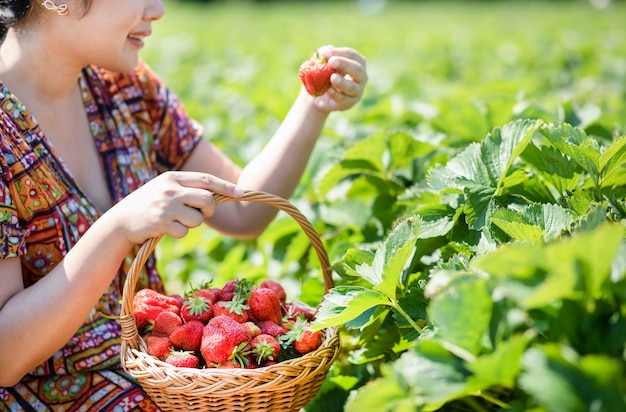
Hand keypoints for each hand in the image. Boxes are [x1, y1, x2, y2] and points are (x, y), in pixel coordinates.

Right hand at [110, 171, 242, 244]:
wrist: (120, 221)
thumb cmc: (148, 204)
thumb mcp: (165, 189)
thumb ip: (187, 189)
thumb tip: (216, 194)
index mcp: (173, 177)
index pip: (206, 180)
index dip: (226, 187)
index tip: (241, 192)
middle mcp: (171, 189)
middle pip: (207, 200)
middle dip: (209, 210)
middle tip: (200, 213)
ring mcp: (166, 206)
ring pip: (198, 218)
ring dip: (192, 223)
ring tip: (175, 220)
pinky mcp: (162, 223)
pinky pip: (184, 232)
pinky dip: (179, 233)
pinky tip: (165, 229)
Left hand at [309, 45, 367, 112]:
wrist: (318, 96)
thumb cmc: (323, 74)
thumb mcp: (321, 63)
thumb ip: (324, 55)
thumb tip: (327, 49)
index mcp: (356, 62)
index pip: (352, 55)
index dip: (339, 53)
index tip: (324, 54)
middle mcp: (361, 76)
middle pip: (357, 69)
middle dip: (344, 64)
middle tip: (331, 62)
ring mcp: (357, 91)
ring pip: (352, 87)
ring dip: (342, 82)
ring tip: (332, 78)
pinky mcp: (349, 103)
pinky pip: (343, 99)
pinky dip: (336, 94)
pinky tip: (329, 90)